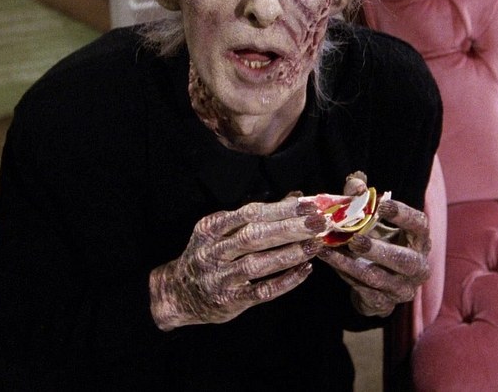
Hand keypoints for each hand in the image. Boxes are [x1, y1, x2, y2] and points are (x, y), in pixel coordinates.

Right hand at [149, 193, 325, 329]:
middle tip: (319, 223)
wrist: (178, 294)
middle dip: (289, 228)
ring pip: (257, 263)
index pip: (250, 213)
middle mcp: (212, 251)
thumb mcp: (222, 231)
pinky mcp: (229, 301)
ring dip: (289, 254)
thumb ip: (258, 215)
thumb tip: (296, 197)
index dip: (281, 208)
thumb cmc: (209, 256)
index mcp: (210, 228)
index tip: (309, 204)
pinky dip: (285, 281)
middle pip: (254, 236)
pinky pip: (261, 291)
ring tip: (315, 245)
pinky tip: (305, 271)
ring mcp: (219, 278)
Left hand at [318, 178, 430, 316]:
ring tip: (328, 249)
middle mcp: (418, 266)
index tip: (382, 204)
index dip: (403, 215)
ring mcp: (403, 288)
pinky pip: (363, 290)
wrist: (375, 281)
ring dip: (350, 264)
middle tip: (355, 239)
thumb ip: (363, 199)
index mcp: (419, 240)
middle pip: (404, 259)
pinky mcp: (385, 303)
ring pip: (378, 278)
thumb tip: (356, 183)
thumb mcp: (372, 219)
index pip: (419, 225)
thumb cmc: (377, 238)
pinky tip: (328, 260)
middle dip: (379, 250)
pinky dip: (343, 274)